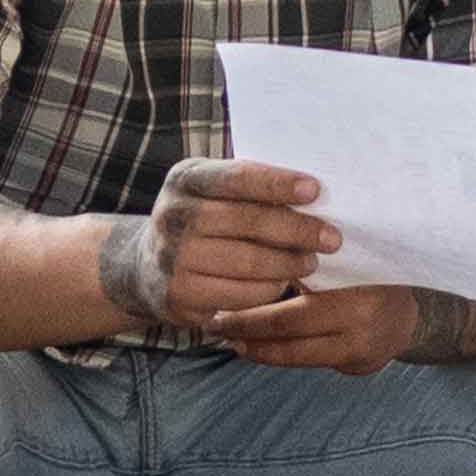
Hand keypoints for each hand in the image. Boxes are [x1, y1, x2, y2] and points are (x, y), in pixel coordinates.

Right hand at [102, 157, 335, 325]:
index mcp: (185, 179)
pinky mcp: (179, 296)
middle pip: (247, 222)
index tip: (315, 191)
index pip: (236, 178)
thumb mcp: (211, 191)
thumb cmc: (200, 221)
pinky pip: (238, 296)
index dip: (277, 184)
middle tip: (331, 238)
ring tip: (311, 262)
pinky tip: (282, 284)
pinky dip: (268, 291)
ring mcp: (172, 259)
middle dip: (296, 231)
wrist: (144, 267)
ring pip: (247, 263)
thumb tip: (312, 192)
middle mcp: (173, 216)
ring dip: (288, 264)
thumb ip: (249, 186)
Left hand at [212, 281, 452, 376]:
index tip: (220, 313)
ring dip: (261, 351)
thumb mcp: (353, 263)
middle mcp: (359, 338)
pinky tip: (261, 346)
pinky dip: (283, 354)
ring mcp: (359, 358)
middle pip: (291, 346)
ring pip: (298, 360)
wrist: (427, 310)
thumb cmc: (386, 272)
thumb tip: (260, 263)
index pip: (293, 317)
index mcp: (358, 305)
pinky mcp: (358, 369)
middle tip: (216, 329)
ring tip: (232, 341)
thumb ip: (314, 270)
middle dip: (249, 339)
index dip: (252, 319)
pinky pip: (311, 363)